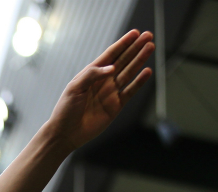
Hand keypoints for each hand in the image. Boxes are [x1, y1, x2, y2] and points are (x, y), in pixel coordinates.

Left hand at [45, 30, 153, 150]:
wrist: (66, 133)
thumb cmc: (66, 109)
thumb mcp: (75, 88)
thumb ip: (92, 75)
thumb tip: (111, 68)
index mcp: (91, 73)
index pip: (111, 54)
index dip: (123, 43)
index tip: (135, 33)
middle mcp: (103, 80)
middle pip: (123, 60)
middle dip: (135, 48)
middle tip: (148, 36)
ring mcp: (111, 92)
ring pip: (129, 72)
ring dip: (140, 60)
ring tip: (150, 47)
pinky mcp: (116, 106)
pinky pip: (130, 91)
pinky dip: (139, 82)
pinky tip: (147, 71)